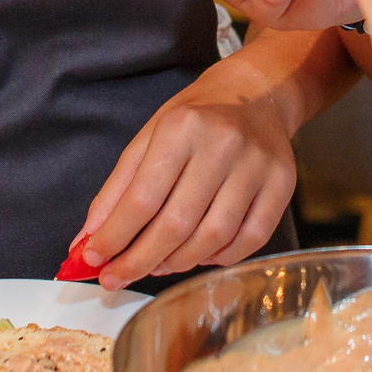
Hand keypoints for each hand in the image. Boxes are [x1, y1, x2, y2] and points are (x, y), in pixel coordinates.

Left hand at [69, 66, 297, 287]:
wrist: (256, 94)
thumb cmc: (195, 119)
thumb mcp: (148, 138)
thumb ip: (117, 190)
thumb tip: (88, 241)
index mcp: (182, 128)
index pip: (142, 198)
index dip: (114, 236)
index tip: (93, 260)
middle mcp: (223, 144)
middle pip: (177, 224)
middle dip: (140, 260)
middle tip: (116, 278)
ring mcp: (258, 166)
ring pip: (214, 238)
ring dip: (178, 263)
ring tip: (157, 265)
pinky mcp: (283, 184)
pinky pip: (251, 240)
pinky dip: (220, 258)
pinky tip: (199, 255)